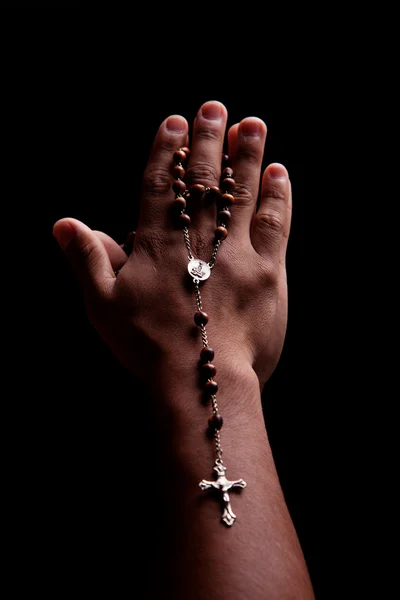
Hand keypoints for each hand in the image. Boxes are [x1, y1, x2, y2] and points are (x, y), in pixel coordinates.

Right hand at [53, 101, 291, 390]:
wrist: (201, 380)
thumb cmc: (147, 346)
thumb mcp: (103, 305)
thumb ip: (86, 259)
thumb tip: (64, 223)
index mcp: (159, 243)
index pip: (163, 184)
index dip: (168, 150)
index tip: (176, 121)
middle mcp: (200, 238)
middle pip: (206, 179)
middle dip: (209, 140)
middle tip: (216, 107)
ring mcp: (238, 253)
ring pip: (243, 193)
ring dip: (247, 155)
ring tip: (252, 124)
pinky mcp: (268, 272)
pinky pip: (274, 225)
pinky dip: (277, 197)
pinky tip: (279, 173)